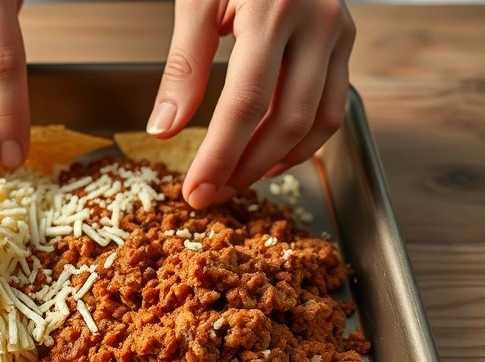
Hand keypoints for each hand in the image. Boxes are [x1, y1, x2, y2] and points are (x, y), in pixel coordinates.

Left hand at [147, 0, 355, 208]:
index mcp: (273, 10)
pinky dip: (304, 140)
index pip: (244, 104)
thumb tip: (164, 128)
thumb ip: (183, 65)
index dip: (220, 156)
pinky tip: (271, 155)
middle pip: (286, 120)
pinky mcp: (346, 39)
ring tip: (238, 181)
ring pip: (319, 120)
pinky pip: (333, 104)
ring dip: (277, 161)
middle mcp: (316, 24)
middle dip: (246, 167)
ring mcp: (338, 32)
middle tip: (212, 195)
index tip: (196, 191)